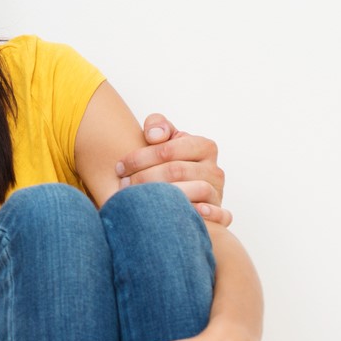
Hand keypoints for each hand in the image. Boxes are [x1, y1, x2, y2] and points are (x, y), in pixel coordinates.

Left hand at [115, 113, 230, 226]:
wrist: (181, 188)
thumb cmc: (168, 162)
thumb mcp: (164, 139)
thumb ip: (157, 125)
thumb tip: (154, 135)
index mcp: (204, 147)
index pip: (168, 149)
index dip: (140, 158)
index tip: (120, 167)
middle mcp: (214, 170)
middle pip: (176, 171)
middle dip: (145, 178)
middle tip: (123, 185)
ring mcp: (218, 192)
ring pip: (195, 191)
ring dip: (163, 197)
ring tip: (140, 200)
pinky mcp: (220, 214)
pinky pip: (220, 215)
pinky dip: (206, 215)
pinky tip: (183, 213)